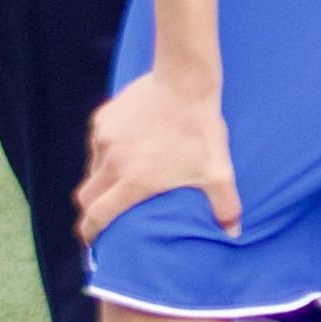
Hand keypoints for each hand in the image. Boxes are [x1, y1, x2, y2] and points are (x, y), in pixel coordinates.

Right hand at [79, 67, 236, 243]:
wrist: (185, 80)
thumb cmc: (201, 129)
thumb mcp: (219, 171)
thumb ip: (226, 207)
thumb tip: (234, 234)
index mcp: (133, 181)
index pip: (97, 216)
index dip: (90, 232)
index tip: (91, 241)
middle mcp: (111, 162)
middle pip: (86, 196)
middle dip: (91, 209)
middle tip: (102, 214)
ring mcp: (104, 138)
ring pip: (91, 168)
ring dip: (101, 179)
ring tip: (121, 179)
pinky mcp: (103, 118)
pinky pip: (97, 142)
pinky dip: (107, 151)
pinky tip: (128, 147)